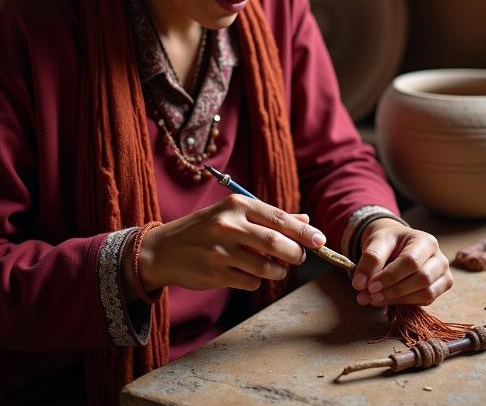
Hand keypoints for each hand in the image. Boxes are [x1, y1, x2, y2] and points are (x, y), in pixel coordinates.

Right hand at [133, 196, 324, 293]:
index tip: (320, 241)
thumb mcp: (234, 214)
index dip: (304, 232)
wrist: (165, 249)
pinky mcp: (215, 273)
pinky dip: (257, 279)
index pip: (279, 218)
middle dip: (295, 253)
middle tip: (299, 257)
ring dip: (279, 271)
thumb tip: (305, 221)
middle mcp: (229, 225)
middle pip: (276, 242)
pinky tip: (247, 272)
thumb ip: (270, 217)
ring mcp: (221, 251)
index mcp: (237, 205)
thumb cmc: (206, 228)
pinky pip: (251, 281)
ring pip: (266, 266)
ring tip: (276, 268)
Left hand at [351, 218, 452, 306]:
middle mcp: (440, 258)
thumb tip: (359, 284)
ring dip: (397, 300)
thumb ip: (370, 259)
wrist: (396, 245)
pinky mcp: (440, 289)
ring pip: (426, 294)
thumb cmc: (389, 242)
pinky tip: (384, 300)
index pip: (411, 262)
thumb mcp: (377, 242)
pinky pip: (425, 301)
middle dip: (393, 290)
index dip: (390, 276)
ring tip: (372, 299)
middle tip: (369, 295)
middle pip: (422, 279)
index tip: (370, 286)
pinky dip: (403, 303)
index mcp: (425, 241)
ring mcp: (443, 275)